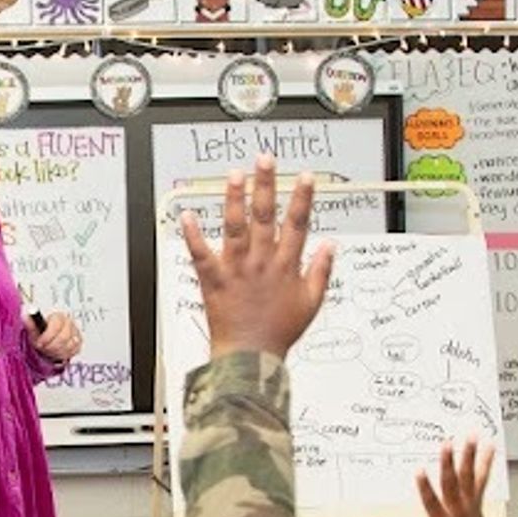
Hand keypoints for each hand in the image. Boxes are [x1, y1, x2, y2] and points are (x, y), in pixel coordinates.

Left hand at [30, 310, 83, 364]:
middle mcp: (69, 323)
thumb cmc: (41, 334)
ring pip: (68, 346)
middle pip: (63, 338)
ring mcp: (75, 333)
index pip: (56, 325)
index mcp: (58, 316)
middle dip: (51, 346)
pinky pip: (73, 352)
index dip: (47, 336)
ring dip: (56, 352)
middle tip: (43, 349)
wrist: (47, 341)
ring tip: (48, 351)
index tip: (39, 343)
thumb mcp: (33, 329)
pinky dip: (63, 355)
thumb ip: (30, 323)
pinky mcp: (78, 343)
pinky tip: (56, 353)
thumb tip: (25, 314)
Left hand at [177, 158, 333, 359]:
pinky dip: (193, 235)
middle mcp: (262, 263)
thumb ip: (322, 271)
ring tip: (234, 175)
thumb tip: (330, 245)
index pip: (298, 224)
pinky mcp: (213, 280)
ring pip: (236, 228)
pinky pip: (201, 254)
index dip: (302, 198)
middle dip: (266, 185)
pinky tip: (187, 215)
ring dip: (235, 199)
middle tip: (264, 159)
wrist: (251, 357)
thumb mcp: (312, 303)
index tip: (304, 176)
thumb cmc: (280, 332)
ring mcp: (237, 270)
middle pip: (266, 217)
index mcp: (287, 266)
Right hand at [404, 438, 502, 516]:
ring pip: (469, 477)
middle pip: (452, 483)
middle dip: (448, 463)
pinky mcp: (476, 502)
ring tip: (471, 437)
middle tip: (447, 444)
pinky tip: (489, 449)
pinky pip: (481, 480)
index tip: (419, 471)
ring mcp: (469, 505)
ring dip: (469, 456)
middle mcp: (459, 511)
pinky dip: (485, 464)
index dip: (425, 487)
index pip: (433, 503)